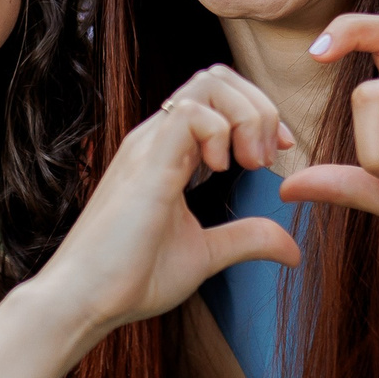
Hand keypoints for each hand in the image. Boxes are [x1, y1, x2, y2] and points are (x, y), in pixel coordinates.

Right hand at [32, 66, 300, 338]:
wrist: (86, 300)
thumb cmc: (131, 277)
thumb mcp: (205, 254)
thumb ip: (245, 238)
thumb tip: (292, 248)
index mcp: (168, 152)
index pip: (217, 96)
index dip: (258, 113)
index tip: (279, 152)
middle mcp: (156, 139)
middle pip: (216, 77)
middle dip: (259, 107)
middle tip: (267, 157)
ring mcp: (149, 146)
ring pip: (208, 84)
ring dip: (245, 116)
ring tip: (249, 163)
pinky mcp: (147, 163)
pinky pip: (190, 115)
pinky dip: (220, 132)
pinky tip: (221, 170)